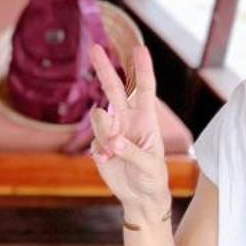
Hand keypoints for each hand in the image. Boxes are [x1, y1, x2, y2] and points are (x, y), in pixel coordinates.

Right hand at [90, 43, 172, 220]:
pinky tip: (108, 161)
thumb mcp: (149, 166)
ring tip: (114, 151)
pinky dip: (99, 151)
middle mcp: (127, 120)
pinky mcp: (99, 144)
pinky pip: (93, 140)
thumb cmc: (152, 179)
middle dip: (104, 68)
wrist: (139, 197)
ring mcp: (111, 131)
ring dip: (104, 132)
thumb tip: (113, 141)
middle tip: (94, 48)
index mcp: (146, 120)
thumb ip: (131, 151)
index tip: (138, 49)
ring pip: (99, 118)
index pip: (143, 89)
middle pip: (114, 89)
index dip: (142, 69)